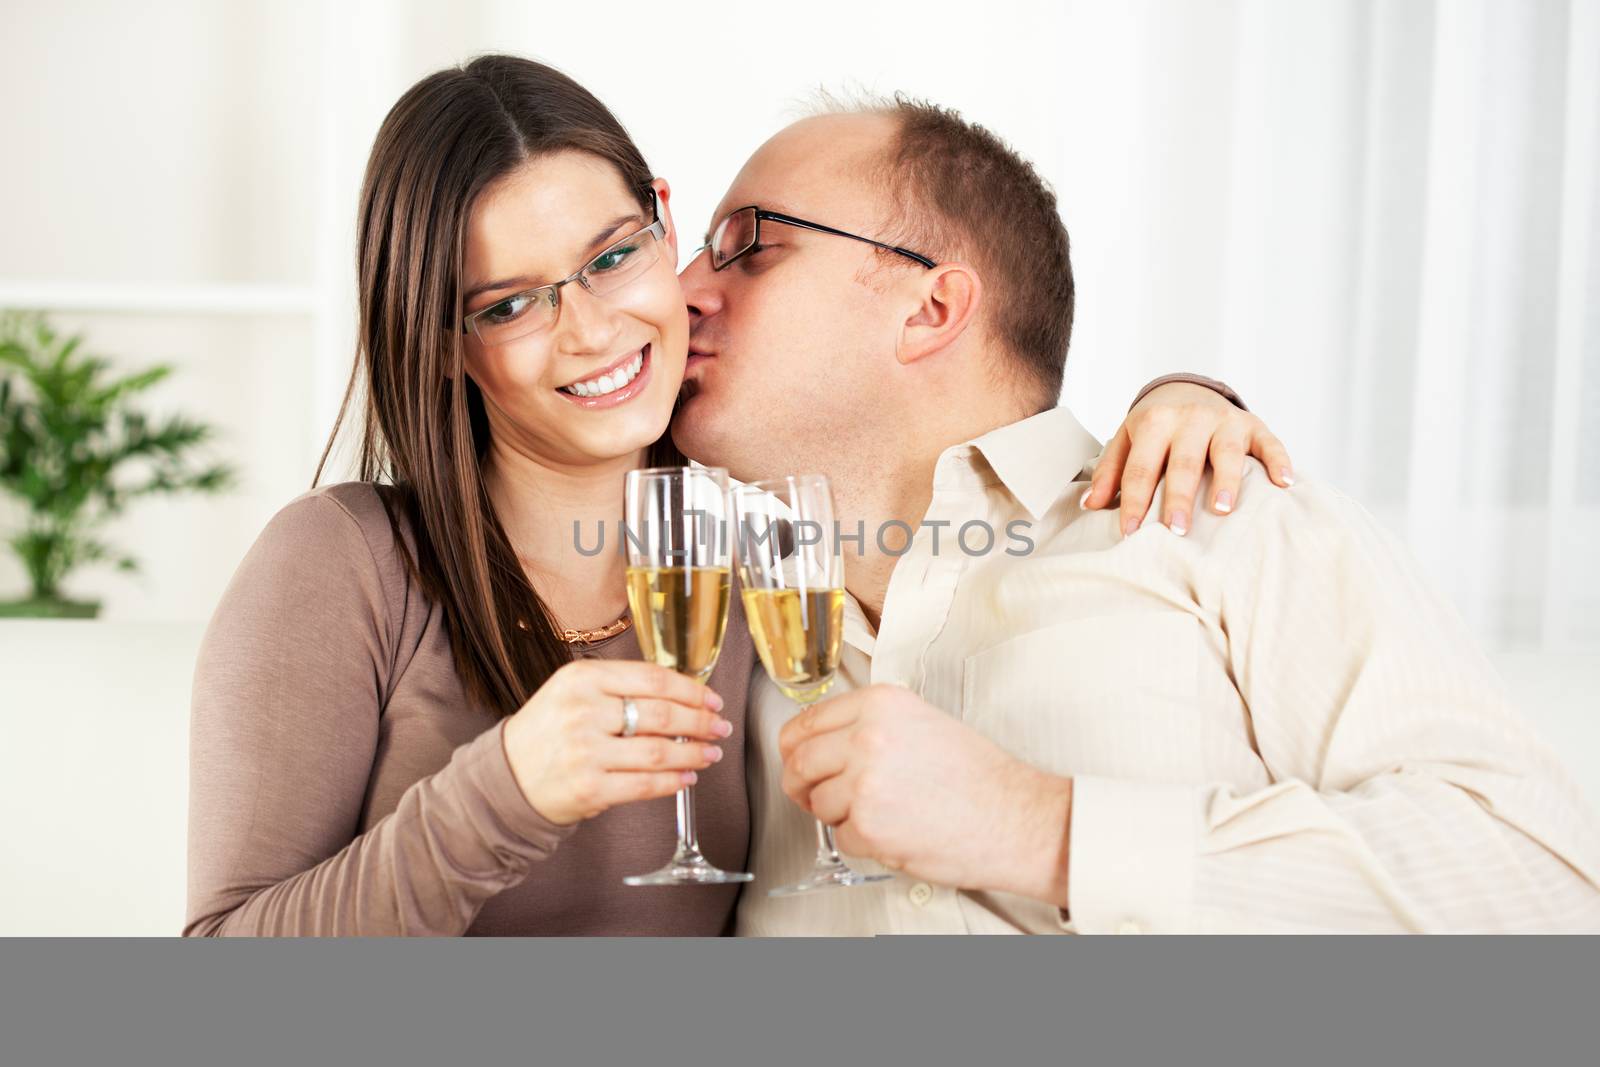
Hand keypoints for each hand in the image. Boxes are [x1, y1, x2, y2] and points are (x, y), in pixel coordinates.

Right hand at [502, 659, 731, 825]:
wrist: (506, 777)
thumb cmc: (549, 731)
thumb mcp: (573, 691)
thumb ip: (619, 686)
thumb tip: (682, 694)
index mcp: (582, 678)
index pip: (653, 679)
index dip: (692, 690)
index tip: (712, 700)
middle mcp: (583, 711)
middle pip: (662, 714)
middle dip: (701, 722)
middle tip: (720, 727)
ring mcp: (585, 752)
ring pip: (659, 752)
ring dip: (694, 753)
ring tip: (710, 753)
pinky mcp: (589, 788)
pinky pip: (645, 785)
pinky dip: (674, 782)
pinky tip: (688, 777)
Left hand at [779, 684, 1071, 906]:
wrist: (1014, 817)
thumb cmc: (978, 776)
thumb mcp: (921, 722)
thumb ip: (869, 725)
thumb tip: (822, 743)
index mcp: (880, 704)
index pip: (806, 722)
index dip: (793, 748)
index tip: (795, 760)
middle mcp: (868, 736)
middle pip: (799, 763)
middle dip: (800, 785)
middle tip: (814, 796)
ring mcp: (865, 781)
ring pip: (817, 803)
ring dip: (839, 816)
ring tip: (882, 813)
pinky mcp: (869, 825)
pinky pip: (840, 837)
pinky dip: (861, 842)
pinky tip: (895, 831)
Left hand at [1084, 381, 1294, 536]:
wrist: (1188, 388)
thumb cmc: (1154, 427)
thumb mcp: (1126, 440)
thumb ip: (1110, 471)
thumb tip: (1090, 505)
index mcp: (1154, 422)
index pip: (1142, 468)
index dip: (1135, 500)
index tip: (1131, 532)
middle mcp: (1189, 418)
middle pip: (1184, 462)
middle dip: (1179, 496)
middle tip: (1176, 529)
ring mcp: (1224, 420)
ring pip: (1227, 452)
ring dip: (1227, 480)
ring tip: (1223, 509)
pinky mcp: (1253, 425)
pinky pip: (1270, 443)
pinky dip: (1279, 461)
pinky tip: (1284, 483)